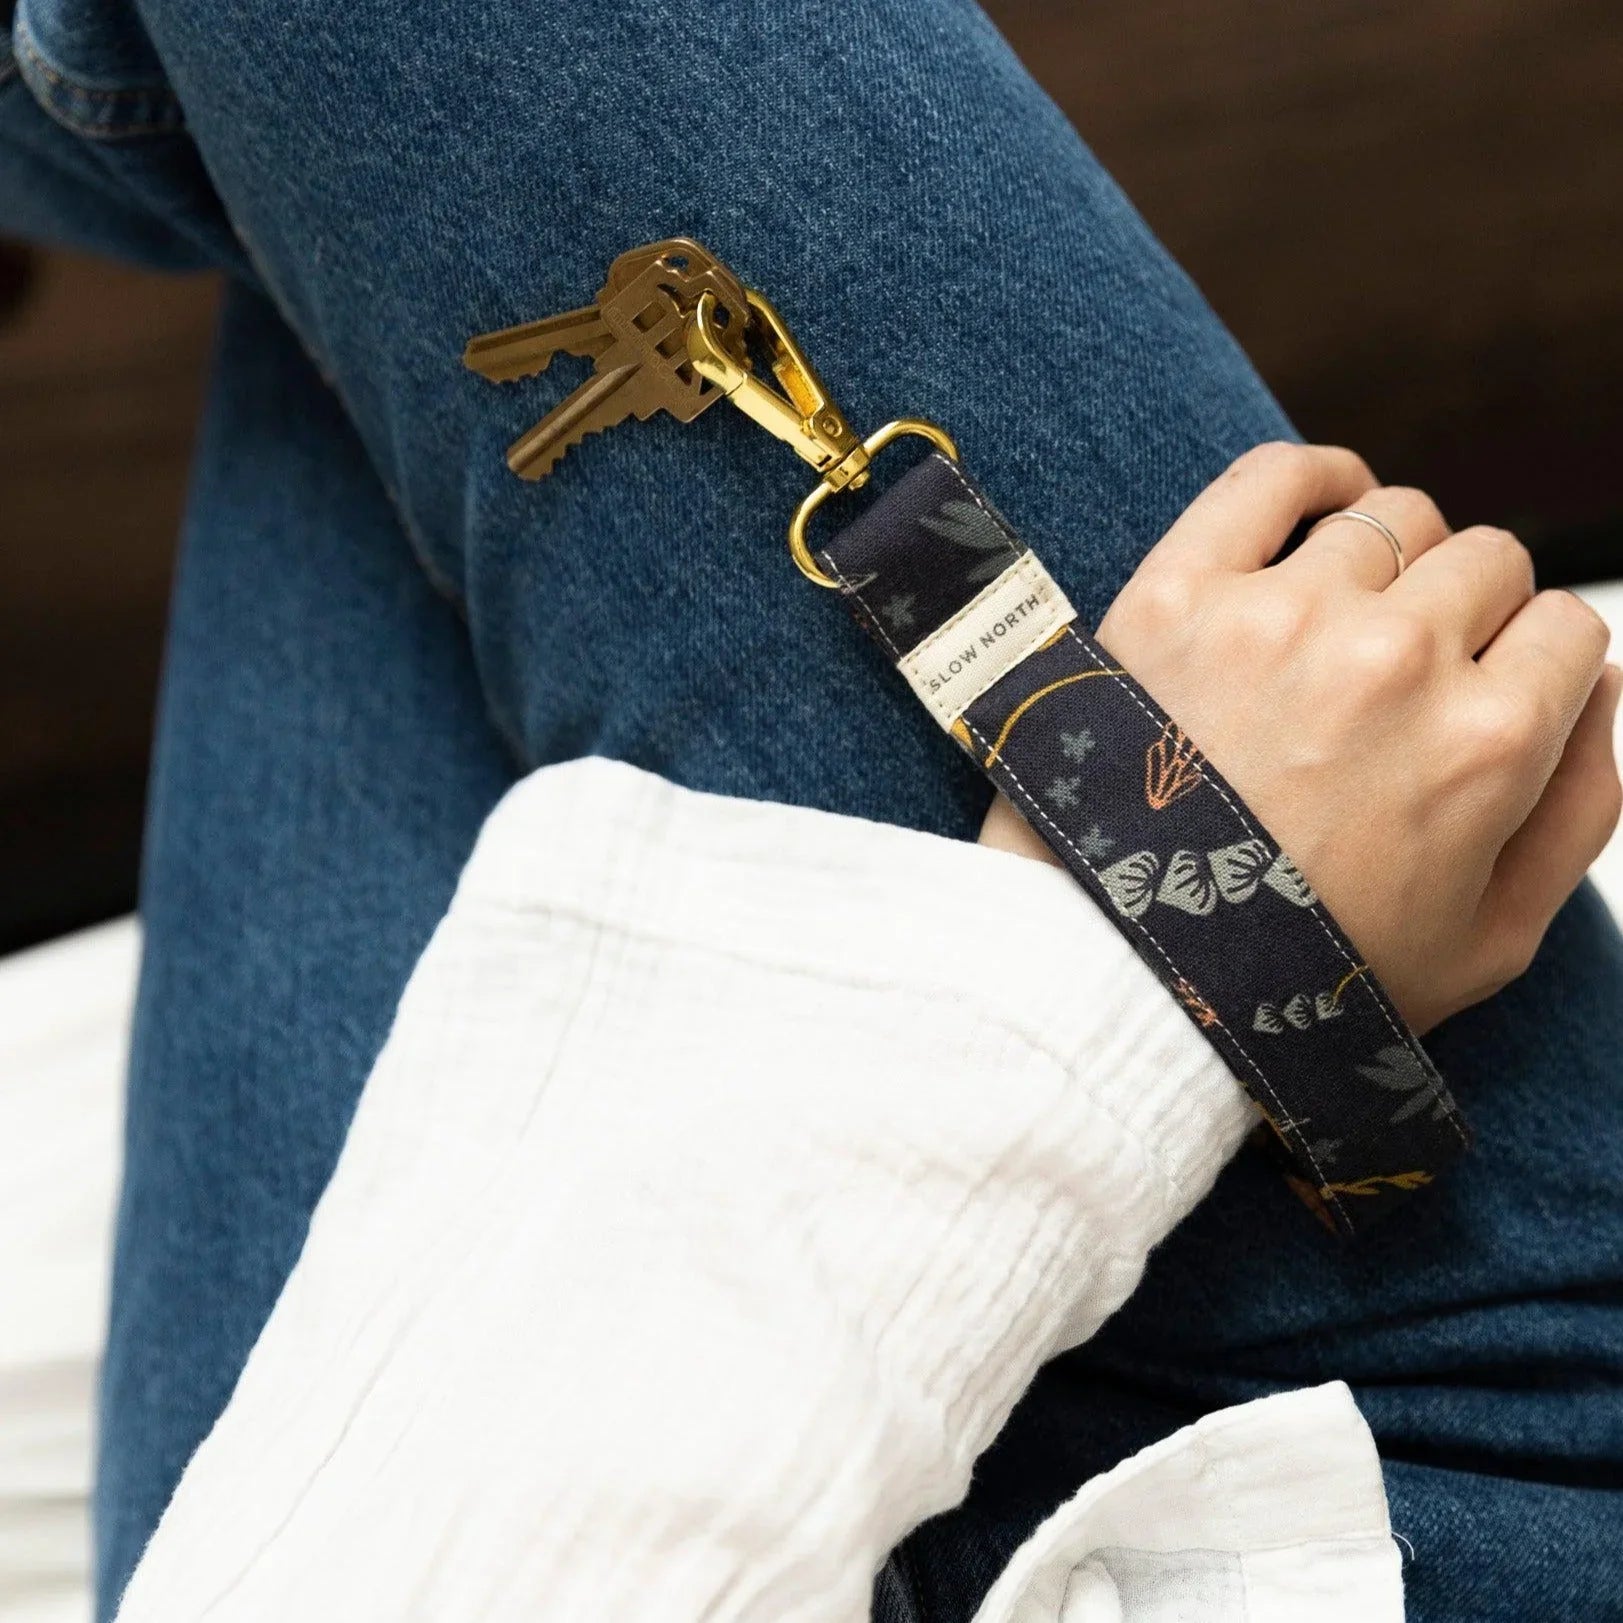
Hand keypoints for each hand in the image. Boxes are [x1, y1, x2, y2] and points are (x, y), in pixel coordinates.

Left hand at [980, 442, 1620, 1031]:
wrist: (1119, 978)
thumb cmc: (1299, 974)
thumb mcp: (1489, 940)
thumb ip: (1580, 808)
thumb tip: (1603, 687)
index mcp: (1487, 741)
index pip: (1567, 629)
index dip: (1532, 664)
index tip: (1483, 694)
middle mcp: (1395, 660)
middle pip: (1488, 563)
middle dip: (1468, 617)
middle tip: (1405, 679)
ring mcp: (1281, 617)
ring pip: (1393, 517)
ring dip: (1391, 562)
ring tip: (1349, 625)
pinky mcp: (1175, 596)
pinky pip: (1272, 477)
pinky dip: (1315, 475)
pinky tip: (1327, 502)